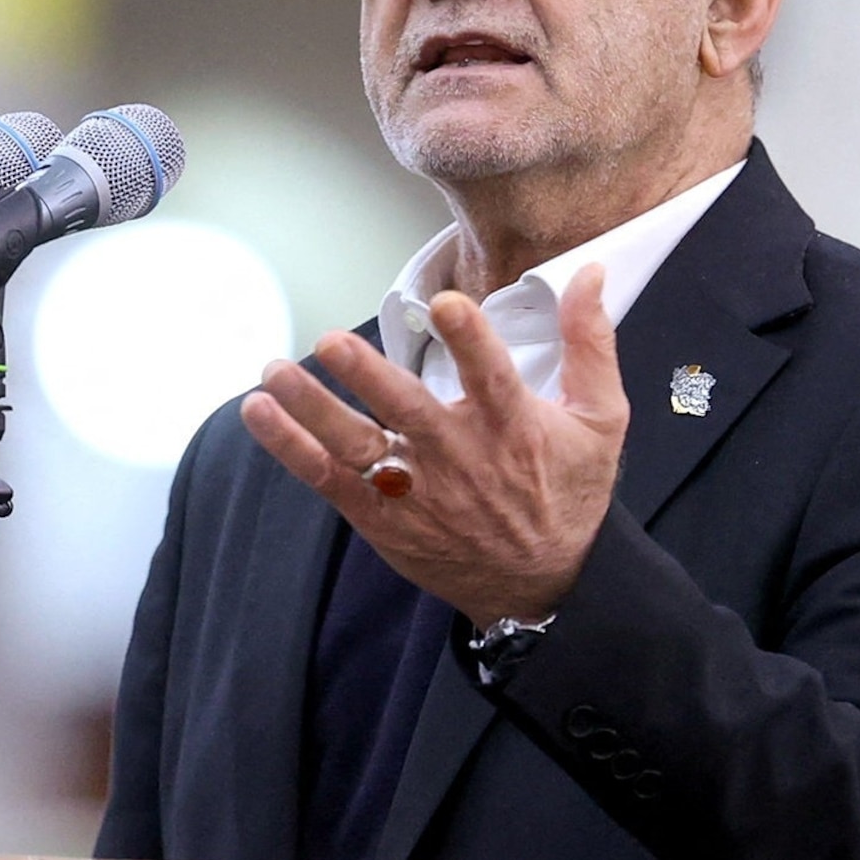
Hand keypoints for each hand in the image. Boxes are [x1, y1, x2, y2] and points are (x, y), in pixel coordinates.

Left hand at [238, 265, 628, 624]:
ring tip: (274, 371)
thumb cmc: (568, 494)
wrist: (544, 585)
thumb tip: (590, 274)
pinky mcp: (383, 518)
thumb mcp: (601, 420)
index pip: (492, 378)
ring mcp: (416, 491)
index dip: (470, 340)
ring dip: (311, 408)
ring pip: (357, 445)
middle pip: (408, 412)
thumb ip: (590, 344)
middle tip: (331, 342)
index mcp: (513, 428)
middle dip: (367, 376)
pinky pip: (328, 479)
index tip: (446, 303)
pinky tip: (258, 412)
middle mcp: (460, 458)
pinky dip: (291, 447)